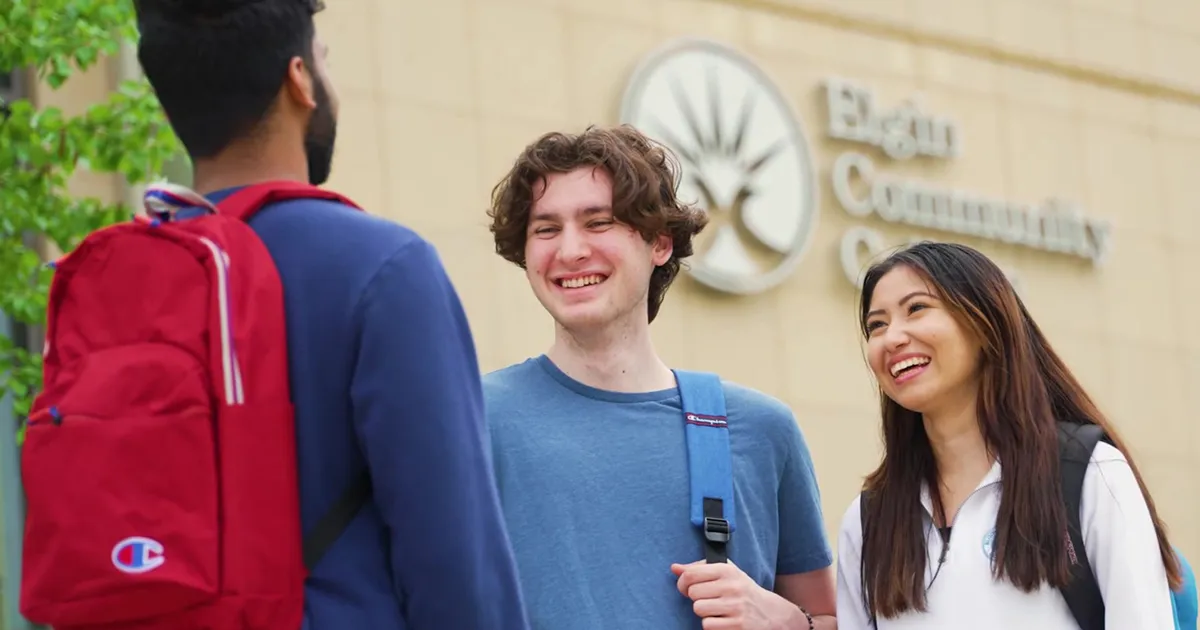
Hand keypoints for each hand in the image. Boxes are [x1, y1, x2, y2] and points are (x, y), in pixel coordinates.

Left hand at [671, 560, 804, 628]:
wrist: (772, 614)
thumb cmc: (742, 591)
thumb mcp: (726, 574)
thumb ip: (699, 568)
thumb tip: (674, 568)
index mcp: (727, 570)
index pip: (690, 574)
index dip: (682, 583)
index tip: (686, 588)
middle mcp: (732, 586)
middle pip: (693, 594)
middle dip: (697, 599)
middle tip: (708, 600)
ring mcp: (736, 607)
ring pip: (699, 610)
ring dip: (705, 613)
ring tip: (717, 611)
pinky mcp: (737, 625)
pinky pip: (707, 626)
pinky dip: (712, 625)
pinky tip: (724, 621)